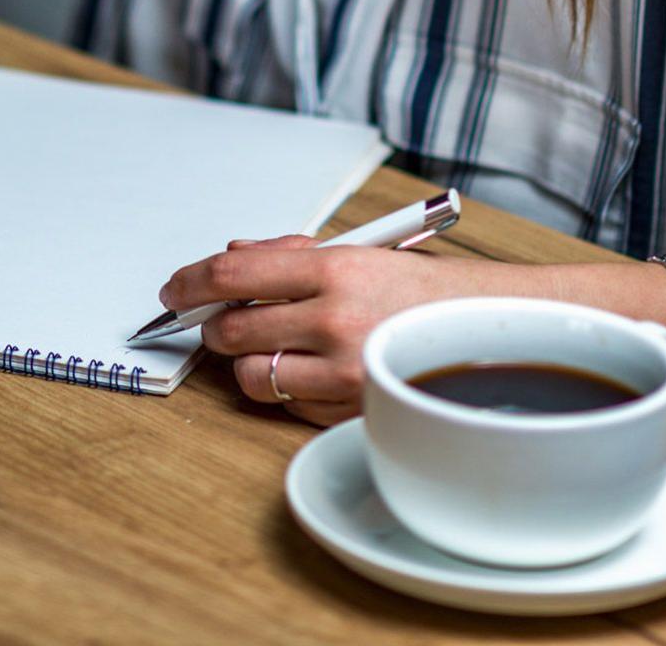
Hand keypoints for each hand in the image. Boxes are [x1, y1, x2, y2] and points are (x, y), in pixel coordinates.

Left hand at [159, 235, 476, 426]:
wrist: (491, 330)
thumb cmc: (418, 290)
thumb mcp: (356, 254)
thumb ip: (286, 256)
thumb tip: (227, 259)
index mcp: (334, 270)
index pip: (232, 276)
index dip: (189, 283)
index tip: (174, 290)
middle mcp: (336, 320)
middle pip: (231, 331)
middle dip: (216, 327)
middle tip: (223, 321)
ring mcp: (345, 372)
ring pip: (254, 376)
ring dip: (251, 363)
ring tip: (274, 347)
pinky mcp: (355, 412)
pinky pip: (290, 406)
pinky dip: (289, 390)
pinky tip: (311, 370)